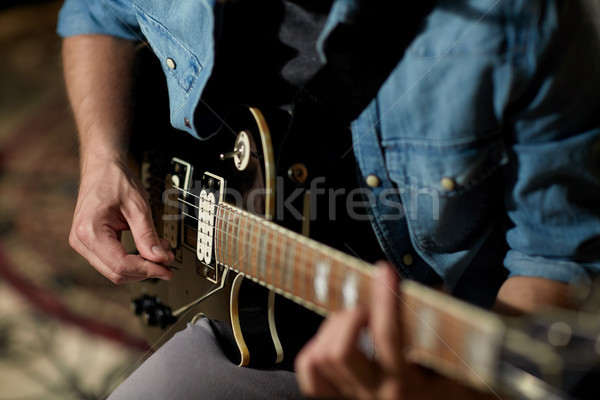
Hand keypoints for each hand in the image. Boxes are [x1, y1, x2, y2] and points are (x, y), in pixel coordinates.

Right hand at [69, 156, 173, 282]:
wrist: (101, 167)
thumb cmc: (115, 180)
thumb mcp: (138, 206)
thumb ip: (148, 235)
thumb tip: (160, 259)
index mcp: (89, 230)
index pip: (120, 265)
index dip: (147, 270)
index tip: (167, 269)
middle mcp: (80, 240)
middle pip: (116, 272)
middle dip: (145, 270)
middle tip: (167, 261)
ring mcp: (82, 243)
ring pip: (114, 271)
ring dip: (139, 266)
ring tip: (159, 251)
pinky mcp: (89, 243)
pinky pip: (111, 261)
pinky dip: (131, 260)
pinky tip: (146, 250)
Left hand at [295, 263, 491, 399]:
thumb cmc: (454, 385)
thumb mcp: (457, 360)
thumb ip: (440, 326)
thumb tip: (426, 289)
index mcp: (408, 386)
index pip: (387, 337)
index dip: (384, 299)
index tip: (385, 272)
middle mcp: (376, 395)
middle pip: (339, 352)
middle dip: (350, 317)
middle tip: (368, 308)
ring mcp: (354, 398)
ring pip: (321, 358)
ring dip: (334, 327)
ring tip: (355, 320)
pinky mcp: (341, 397)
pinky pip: (311, 372)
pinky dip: (316, 348)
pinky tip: (335, 337)